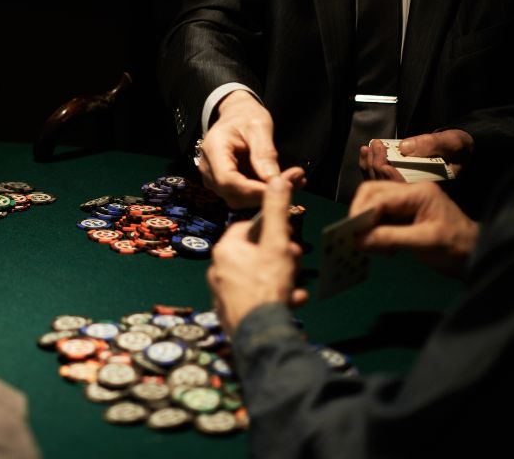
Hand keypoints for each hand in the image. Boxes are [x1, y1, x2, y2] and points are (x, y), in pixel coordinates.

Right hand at [199, 91, 303, 207]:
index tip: (279, 188)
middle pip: (233, 194)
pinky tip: (284, 182)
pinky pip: (244, 196)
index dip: (253, 190)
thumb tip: (274, 180)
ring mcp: (214, 179)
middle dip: (264, 194)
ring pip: (239, 200)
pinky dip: (264, 194)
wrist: (236, 115)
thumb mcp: (259, 127)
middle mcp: (208, 168)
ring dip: (266, 196)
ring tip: (293, 181)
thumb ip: (265, 153)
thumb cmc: (245, 116)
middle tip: (295, 181)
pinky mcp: (225, 185)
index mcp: (213, 149)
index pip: (228, 180)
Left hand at [207, 172, 308, 335]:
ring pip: (256, 277)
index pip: (247, 228)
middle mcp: (218, 268)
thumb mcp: (277, 244)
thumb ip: (277, 211)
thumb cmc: (267, 285)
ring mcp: (222, 293)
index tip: (287, 239)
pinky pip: (254, 298)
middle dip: (279, 257)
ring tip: (294, 287)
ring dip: (280, 279)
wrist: (259, 334)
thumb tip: (278, 179)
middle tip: (295, 263)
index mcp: (225, 249)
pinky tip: (288, 302)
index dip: (270, 231)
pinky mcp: (229, 312)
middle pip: (253, 254)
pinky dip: (272, 298)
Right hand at [350, 181, 478, 276]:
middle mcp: (410, 193)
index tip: (350, 233)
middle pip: (372, 194)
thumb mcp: (424, 242)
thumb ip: (391, 238)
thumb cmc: (456, 246)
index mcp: (417, 193)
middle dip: (360, 215)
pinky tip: (383, 249)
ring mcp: (407, 204)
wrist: (476, 256)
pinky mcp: (405, 216)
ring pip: (374, 207)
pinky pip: (382, 219)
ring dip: (367, 225)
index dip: (361, 212)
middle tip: (355, 238)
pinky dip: (376, 232)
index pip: (379, 196)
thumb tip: (359, 240)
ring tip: (370, 246)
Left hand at [359, 129, 473, 180]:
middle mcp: (415, 193)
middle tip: (374, 147)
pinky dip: (370, 165)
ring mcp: (404, 188)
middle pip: (389, 187)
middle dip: (378, 167)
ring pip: (380, 184)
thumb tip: (405, 147)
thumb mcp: (452, 142)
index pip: (407, 189)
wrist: (461, 149)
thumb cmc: (459, 147)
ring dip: (371, 166)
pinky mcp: (398, 180)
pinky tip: (366, 152)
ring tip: (368, 148)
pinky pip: (378, 177)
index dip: (393, 179)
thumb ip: (432, 144)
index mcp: (431, 189)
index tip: (384, 164)